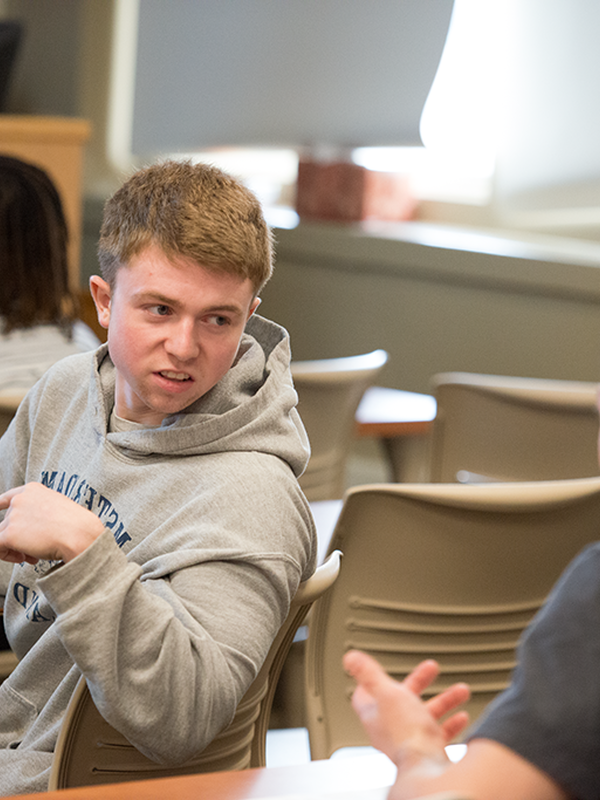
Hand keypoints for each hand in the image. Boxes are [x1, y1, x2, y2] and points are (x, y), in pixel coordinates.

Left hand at [0, 483, 104, 563]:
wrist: (79, 533)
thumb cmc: (76, 524)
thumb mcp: (58, 509)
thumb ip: (41, 512)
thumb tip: (30, 528)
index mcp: (32, 490)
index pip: (7, 498)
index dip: (1, 506)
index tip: (1, 513)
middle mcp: (20, 500)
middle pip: (8, 522)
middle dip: (19, 538)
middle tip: (35, 550)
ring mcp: (13, 516)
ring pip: (2, 535)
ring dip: (15, 548)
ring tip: (33, 557)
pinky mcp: (9, 534)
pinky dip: (7, 556)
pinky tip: (24, 559)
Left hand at [343, 650, 469, 772]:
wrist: (427, 767)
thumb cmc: (404, 733)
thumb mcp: (386, 692)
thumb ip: (369, 674)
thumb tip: (350, 658)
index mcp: (376, 715)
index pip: (365, 696)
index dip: (371, 682)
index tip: (377, 670)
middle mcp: (391, 729)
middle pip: (403, 700)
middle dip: (419, 682)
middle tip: (431, 668)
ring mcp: (411, 740)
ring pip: (426, 715)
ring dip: (443, 700)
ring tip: (460, 690)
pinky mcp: (428, 751)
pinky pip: (440, 734)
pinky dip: (452, 723)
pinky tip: (461, 716)